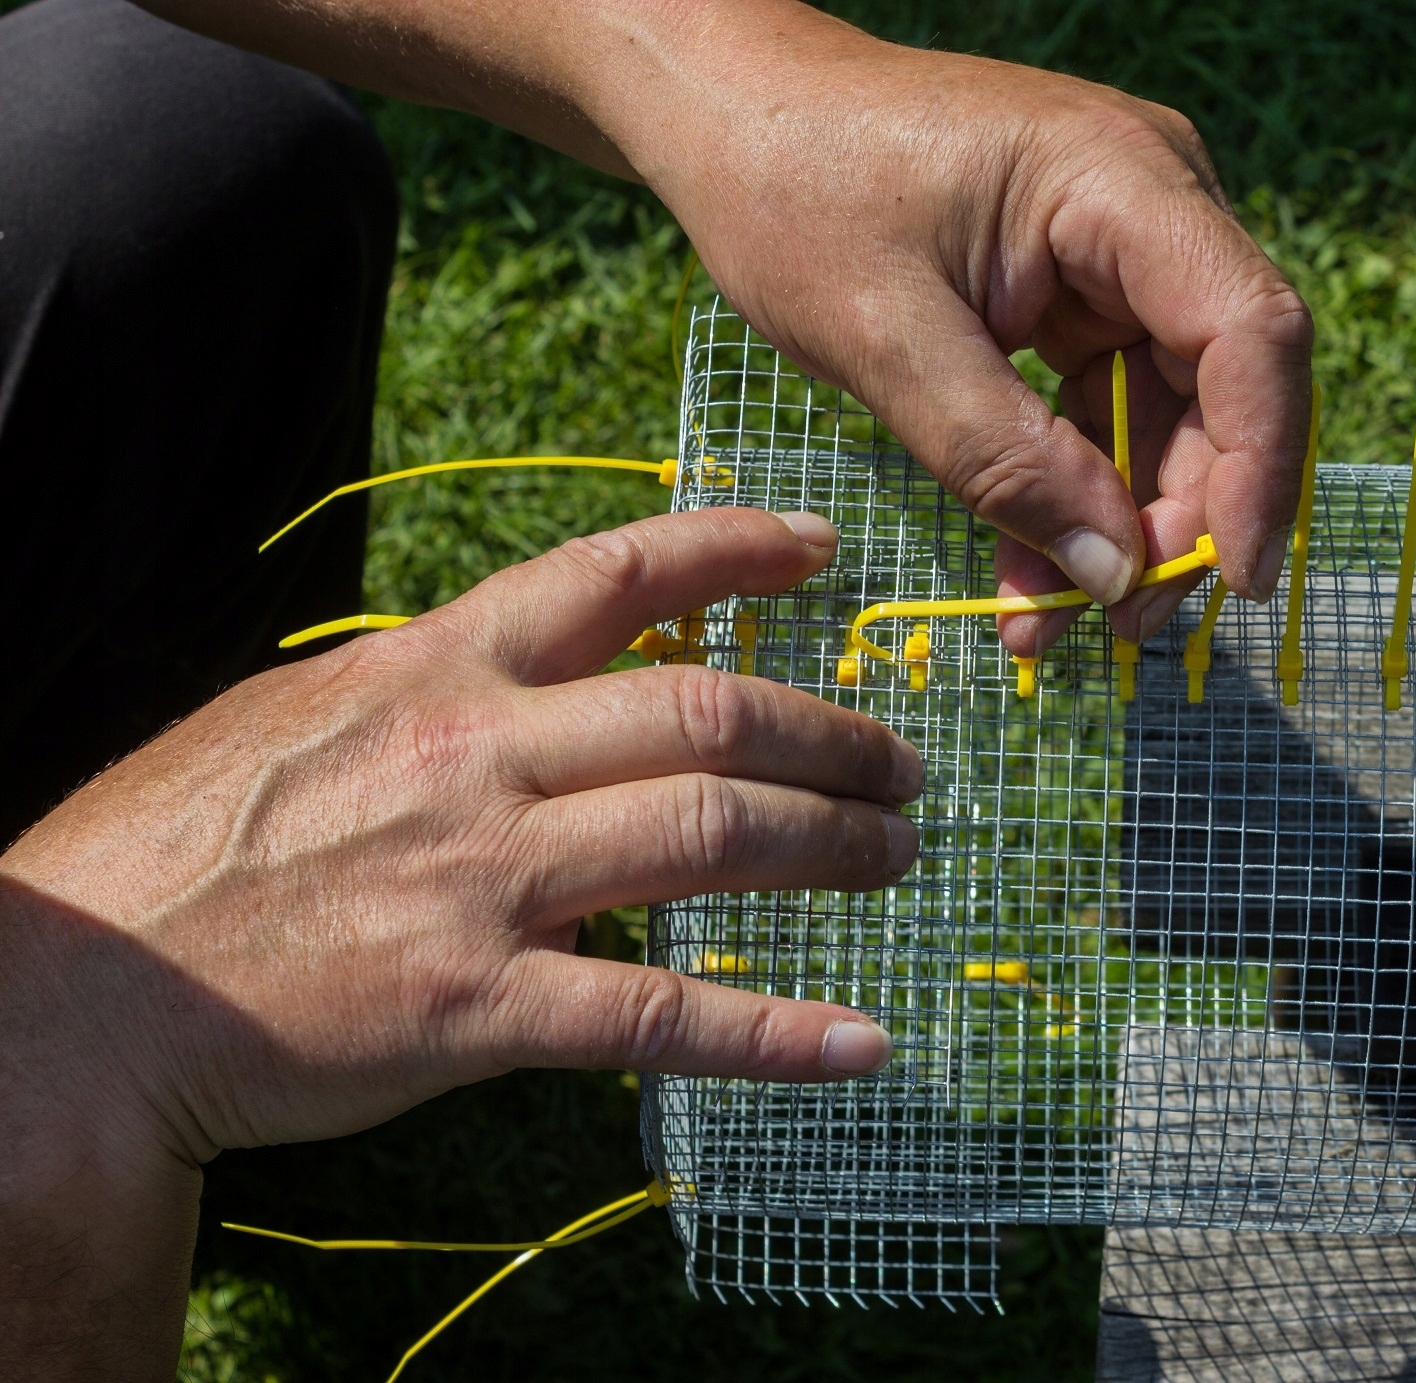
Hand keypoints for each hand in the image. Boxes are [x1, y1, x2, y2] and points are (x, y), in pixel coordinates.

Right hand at [0, 508, 917, 1371]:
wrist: (75, 990)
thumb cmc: (176, 847)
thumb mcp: (301, 717)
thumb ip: (431, 694)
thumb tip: (527, 680)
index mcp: (434, 669)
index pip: (614, 573)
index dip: (737, 545)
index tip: (826, 547)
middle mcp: (475, 753)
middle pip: (706, 711)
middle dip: (831, 733)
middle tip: (903, 765)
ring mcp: (482, 878)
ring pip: (710, 836)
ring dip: (832, 845)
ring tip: (900, 858)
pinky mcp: (475, 1004)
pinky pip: (658, 1013)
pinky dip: (774, 1033)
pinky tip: (858, 1045)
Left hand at [140, 0, 1314, 653]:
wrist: (688, 89)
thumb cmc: (772, 176)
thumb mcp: (883, 333)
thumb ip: (1015, 462)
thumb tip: (1126, 588)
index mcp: (1124, 181)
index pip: (1255, 335)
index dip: (1259, 476)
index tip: (1215, 600)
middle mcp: (1142, 199)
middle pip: (1234, 379)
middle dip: (1202, 520)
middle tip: (1156, 653)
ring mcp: (1104, 239)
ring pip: (1172, 404)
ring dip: (1133, 524)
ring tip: (1077, 645)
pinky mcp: (1055, 280)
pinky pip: (1106, 399)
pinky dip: (1082, 493)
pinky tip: (1039, 584)